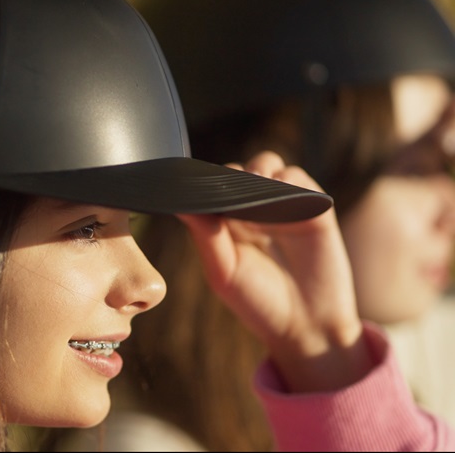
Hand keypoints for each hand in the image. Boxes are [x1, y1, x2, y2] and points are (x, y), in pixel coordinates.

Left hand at [177, 151, 372, 391]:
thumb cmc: (259, 303)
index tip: (202, 184)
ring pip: (266, 166)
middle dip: (232, 174)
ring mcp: (282, 206)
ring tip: (257, 186)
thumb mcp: (224, 272)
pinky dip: (289, 178)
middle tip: (231, 186)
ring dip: (259, 169)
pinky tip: (282, 190)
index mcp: (224, 224)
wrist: (308, 328)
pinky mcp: (312, 207)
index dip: (206, 182)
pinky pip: (298, 178)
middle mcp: (251, 210)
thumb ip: (205, 236)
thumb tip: (180, 204)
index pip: (211, 188)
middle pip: (237, 171)